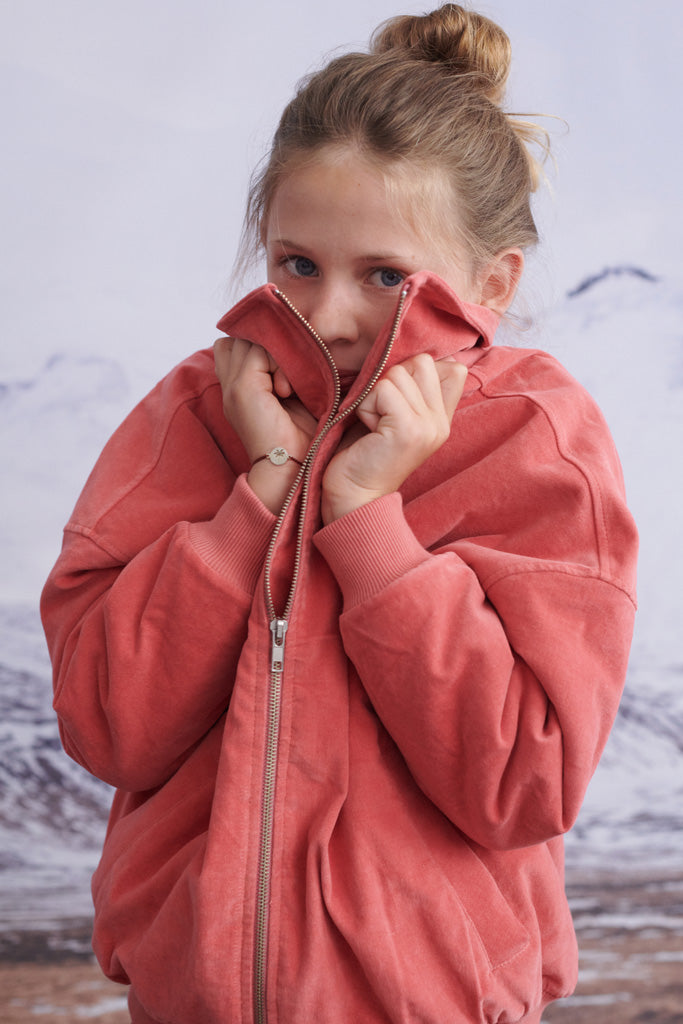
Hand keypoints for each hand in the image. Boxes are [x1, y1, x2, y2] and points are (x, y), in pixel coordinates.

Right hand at [214, 337, 316, 511]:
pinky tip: (287, 390)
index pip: (235, 344)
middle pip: (241, 338)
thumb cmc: (302, 437)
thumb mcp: (293, 397)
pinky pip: (259, 351)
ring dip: (275, 353)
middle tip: (289, 374)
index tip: (285, 366)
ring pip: (250, 341)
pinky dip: (279, 363)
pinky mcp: (242, 388)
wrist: (292, 469)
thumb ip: (284, 372)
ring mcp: (233, 387)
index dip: (260, 345)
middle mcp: (230, 386)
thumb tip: (297, 342)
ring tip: (288, 384)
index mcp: (238, 389)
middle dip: (268, 346)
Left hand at [321, 355, 466, 522]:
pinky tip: (370, 430)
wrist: (356, 497)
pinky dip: (366, 406)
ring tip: (375, 426)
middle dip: (391, 381)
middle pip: (421, 362)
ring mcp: (428, 425)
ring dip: (374, 396)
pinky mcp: (409, 428)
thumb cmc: (367, 455)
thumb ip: (417, 393)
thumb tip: (437, 361)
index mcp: (442, 419)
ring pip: (398, 374)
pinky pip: (382, 389)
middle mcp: (441, 422)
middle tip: (382, 416)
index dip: (416, 373)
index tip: (396, 403)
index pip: (452, 369)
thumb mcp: (398, 419)